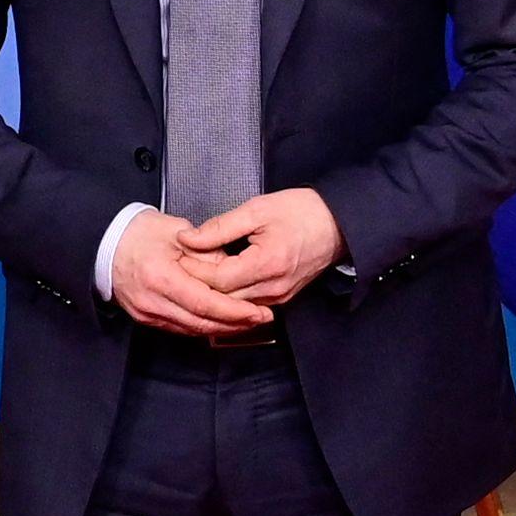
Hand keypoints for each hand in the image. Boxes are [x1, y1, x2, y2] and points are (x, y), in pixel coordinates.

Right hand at [112, 216, 274, 337]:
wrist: (106, 245)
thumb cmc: (140, 233)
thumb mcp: (178, 233)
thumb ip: (208, 253)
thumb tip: (233, 272)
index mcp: (160, 277)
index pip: (205, 303)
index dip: (234, 311)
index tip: (258, 311)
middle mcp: (153, 301)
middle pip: (201, 322)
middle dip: (234, 323)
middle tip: (261, 319)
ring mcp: (147, 314)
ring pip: (193, 329)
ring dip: (222, 328)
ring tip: (248, 321)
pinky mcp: (146, 319)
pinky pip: (181, 328)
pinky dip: (204, 325)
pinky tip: (222, 321)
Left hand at [181, 188, 343, 307]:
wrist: (338, 224)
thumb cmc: (302, 212)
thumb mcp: (256, 210)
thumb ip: (219, 227)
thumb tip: (188, 239)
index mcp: (267, 264)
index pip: (217, 280)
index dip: (193, 269)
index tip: (177, 256)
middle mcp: (274, 288)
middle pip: (222, 298)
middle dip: (198, 283)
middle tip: (179, 267)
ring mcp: (279, 297)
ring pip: (234, 305)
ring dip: (213, 291)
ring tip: (195, 272)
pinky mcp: (282, 298)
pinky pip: (248, 304)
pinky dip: (230, 294)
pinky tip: (218, 280)